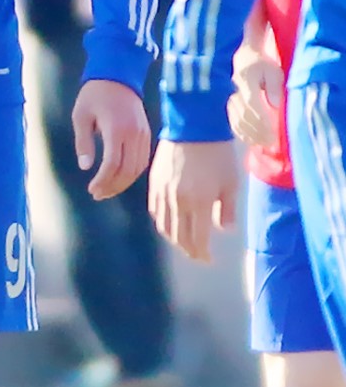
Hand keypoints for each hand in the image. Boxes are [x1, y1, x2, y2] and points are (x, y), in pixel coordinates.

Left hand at [71, 78, 150, 199]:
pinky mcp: (147, 133)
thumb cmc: (94, 95)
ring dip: (123, 183)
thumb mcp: (81, 116)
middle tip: (97, 194)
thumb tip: (85, 167)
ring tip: (107, 190)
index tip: (91, 189)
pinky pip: (143, 160)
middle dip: (112, 186)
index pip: (112, 165)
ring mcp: (143, 134)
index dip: (102, 181)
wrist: (118, 75)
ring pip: (138, 168)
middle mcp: (133, 134)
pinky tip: (120, 178)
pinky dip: (133, 173)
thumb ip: (83, 142)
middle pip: (127, 170)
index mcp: (116, 129)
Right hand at [148, 138, 237, 261]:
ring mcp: (163, 193)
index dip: (202, 254)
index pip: (197, 240)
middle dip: (189, 250)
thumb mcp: (231, 182)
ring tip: (185, 242)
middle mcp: (178, 202)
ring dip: (175, 239)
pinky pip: (155, 211)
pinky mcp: (154, 184)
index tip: (209, 259)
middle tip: (198, 254)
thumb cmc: (218, 154)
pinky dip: (163, 222)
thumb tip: (223, 230)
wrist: (193, 127)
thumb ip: (228, 210)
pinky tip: (171, 223)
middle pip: (179, 238)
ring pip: (164, 227)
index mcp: (199, 203)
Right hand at [227, 37, 283, 148]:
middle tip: (273, 142)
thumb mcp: (274, 71)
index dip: (263, 121)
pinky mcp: (229, 107)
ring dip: (252, 135)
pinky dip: (243, 134)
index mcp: (246, 82)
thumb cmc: (263, 64)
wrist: (245, 58)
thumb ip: (275, 87)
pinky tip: (253, 141)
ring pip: (239, 122)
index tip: (275, 132)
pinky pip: (233, 123)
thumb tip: (275, 106)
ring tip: (266, 144)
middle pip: (245, 116)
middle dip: (260, 132)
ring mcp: (230, 100)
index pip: (253, 105)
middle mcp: (235, 92)